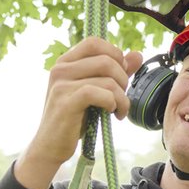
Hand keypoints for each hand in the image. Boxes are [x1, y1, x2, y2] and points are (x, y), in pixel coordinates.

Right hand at [14, 38, 142, 188]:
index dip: (114, 55)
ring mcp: (61, 84)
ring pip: (107, 79)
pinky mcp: (66, 102)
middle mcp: (60, 69)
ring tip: (119, 110)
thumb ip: (115, 72)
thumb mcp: (95, 92)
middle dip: (123, 79)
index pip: (95, 42)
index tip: (119, 76)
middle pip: (106, 59)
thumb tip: (137, 54)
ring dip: (122, 97)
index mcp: (65, 62)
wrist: (50, 146)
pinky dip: (114, 103)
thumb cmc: (74, 119)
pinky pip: (101, 93)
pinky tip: (113, 114)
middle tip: (121, 97)